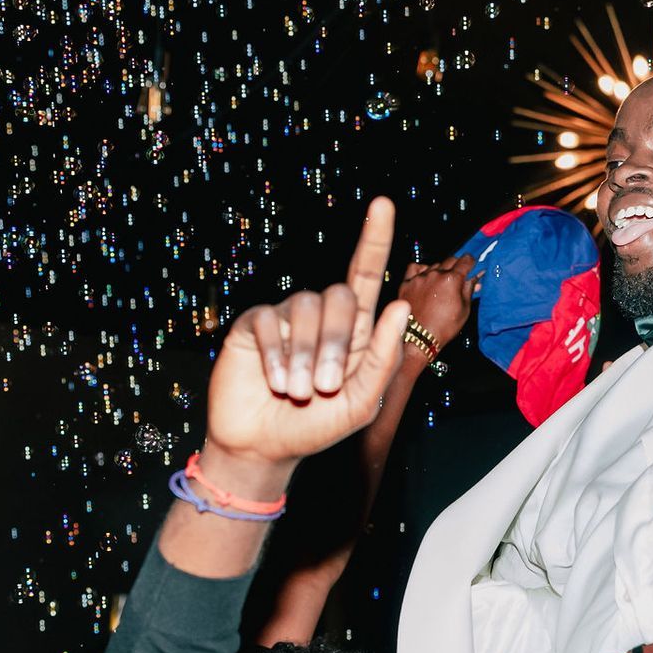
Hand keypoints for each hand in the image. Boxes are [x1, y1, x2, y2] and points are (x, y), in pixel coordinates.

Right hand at [202, 198, 410, 492]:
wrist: (264, 447)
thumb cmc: (318, 427)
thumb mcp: (362, 402)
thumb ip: (383, 356)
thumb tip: (398, 304)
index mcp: (354, 330)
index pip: (366, 274)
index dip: (375, 238)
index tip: (384, 204)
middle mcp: (321, 316)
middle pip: (339, 296)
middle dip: (335, 344)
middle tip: (325, 387)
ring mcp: (287, 317)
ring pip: (306, 308)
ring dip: (304, 357)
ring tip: (297, 391)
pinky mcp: (254, 325)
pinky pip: (270, 321)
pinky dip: (276, 356)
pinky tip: (273, 381)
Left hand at [398, 254, 477, 350]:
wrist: (418, 339)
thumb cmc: (443, 327)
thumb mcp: (464, 309)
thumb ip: (470, 288)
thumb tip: (476, 276)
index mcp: (451, 280)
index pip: (466, 260)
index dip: (472, 262)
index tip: (472, 266)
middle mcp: (434, 274)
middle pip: (451, 260)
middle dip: (457, 266)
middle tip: (459, 279)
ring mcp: (419, 277)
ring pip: (434, 265)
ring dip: (440, 271)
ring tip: (441, 286)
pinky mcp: (407, 283)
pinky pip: (415, 268)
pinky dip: (422, 271)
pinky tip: (425, 279)